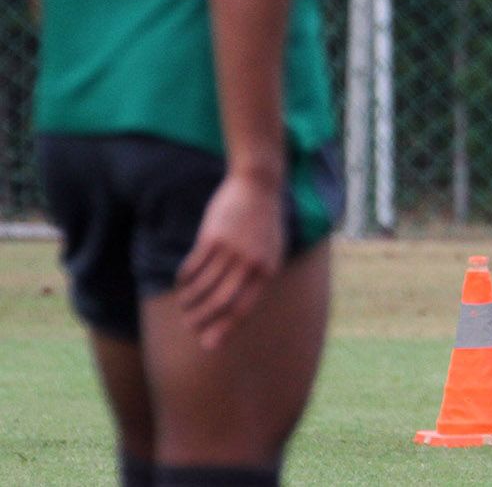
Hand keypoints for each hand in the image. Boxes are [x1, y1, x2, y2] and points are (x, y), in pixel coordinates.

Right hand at [175, 172, 284, 349]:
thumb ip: (255, 278)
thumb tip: (234, 308)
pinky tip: (182, 283)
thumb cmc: (263, 224)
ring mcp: (232, 250)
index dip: (224, 329)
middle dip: (201, 320)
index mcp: (268, 270)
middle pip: (220, 302)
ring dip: (189, 301)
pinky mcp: (213, 237)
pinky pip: (193, 267)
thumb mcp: (270, 252)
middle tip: (188, 325)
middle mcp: (251, 263)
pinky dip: (184, 279)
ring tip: (184, 305)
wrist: (258, 186)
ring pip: (203, 287)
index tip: (207, 345)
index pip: (244, 309)